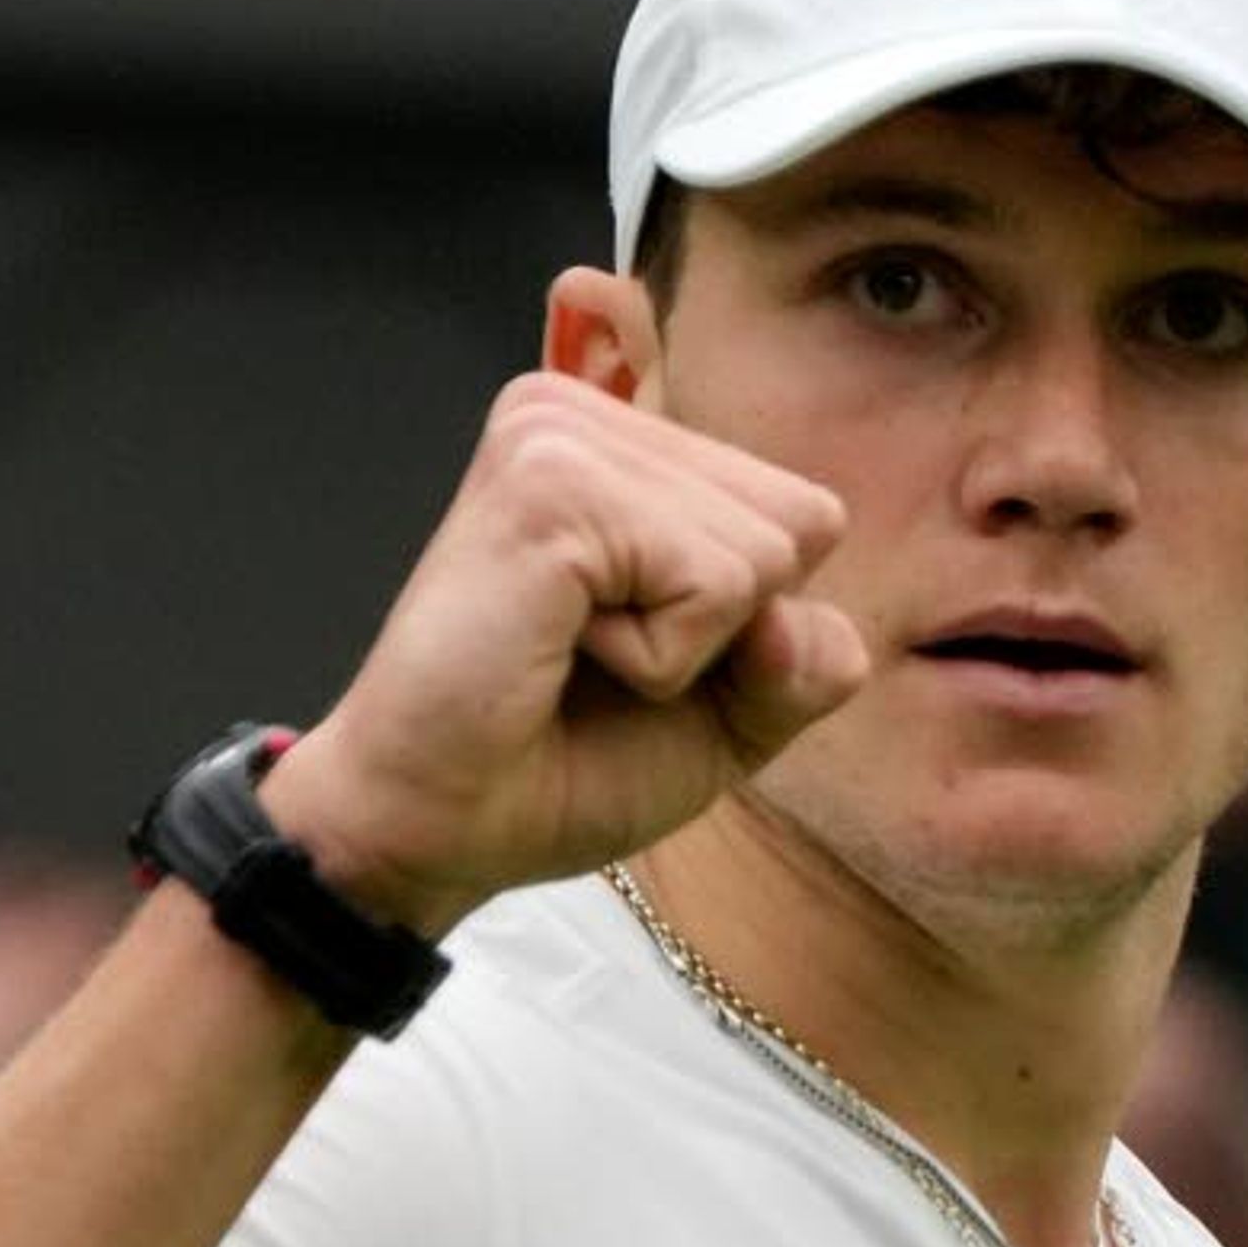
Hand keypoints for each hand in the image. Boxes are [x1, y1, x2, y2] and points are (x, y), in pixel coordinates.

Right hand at [258, 357, 868, 933]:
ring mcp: (563, 438)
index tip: (630, 653)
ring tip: (571, 653)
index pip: (803, 514)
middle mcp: (587, 417)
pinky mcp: (552, 486)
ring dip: (685, 650)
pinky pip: (714, 585)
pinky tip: (560, 651)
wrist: (438, 829)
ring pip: (762, 554)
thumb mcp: (731, 712)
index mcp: (622, 445)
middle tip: (596, 661)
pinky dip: (659, 659)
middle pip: (798, 524)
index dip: (749, 624)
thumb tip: (801, 613)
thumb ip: (808, 654)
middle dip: (723, 632)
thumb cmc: (559, 765)